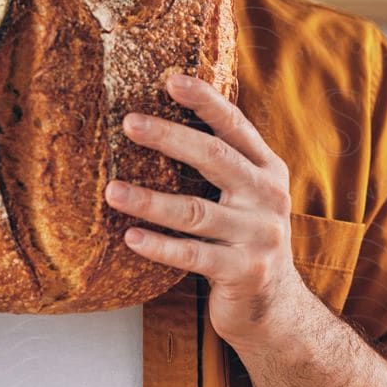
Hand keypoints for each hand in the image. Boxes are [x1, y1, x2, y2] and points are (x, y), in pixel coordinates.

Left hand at [107, 71, 306, 349]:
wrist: (275, 306)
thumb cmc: (244, 238)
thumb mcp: (246, 195)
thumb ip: (223, 162)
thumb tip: (161, 119)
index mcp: (268, 170)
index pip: (236, 127)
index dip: (206, 101)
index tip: (172, 80)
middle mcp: (268, 197)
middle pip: (215, 158)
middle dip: (170, 136)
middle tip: (129, 122)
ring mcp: (259, 236)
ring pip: (195, 211)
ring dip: (149, 200)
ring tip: (111, 191)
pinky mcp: (242, 271)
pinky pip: (191, 255)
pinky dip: (159, 245)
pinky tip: (131, 236)